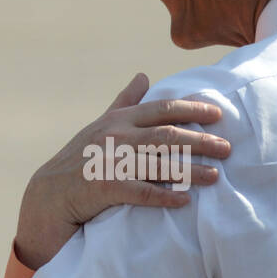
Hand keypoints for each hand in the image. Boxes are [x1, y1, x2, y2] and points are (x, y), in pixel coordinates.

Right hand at [13, 73, 229, 268]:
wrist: (49, 195)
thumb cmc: (79, 159)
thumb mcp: (100, 125)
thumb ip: (125, 102)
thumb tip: (143, 75)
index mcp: (119, 119)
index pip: (162, 109)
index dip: (192, 110)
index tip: (218, 115)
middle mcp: (116, 136)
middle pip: (167, 135)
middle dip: (200, 141)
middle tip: (227, 149)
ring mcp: (110, 161)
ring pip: (159, 163)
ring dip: (190, 171)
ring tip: (215, 176)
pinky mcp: (105, 187)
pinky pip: (141, 192)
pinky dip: (164, 196)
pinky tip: (184, 202)